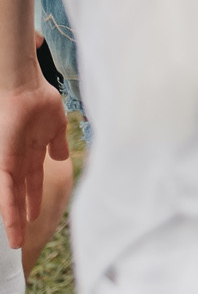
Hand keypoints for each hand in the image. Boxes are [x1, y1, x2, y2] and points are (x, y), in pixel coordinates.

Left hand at [0, 60, 65, 252]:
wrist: (26, 88)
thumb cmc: (40, 102)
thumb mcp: (55, 126)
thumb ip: (57, 143)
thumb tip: (60, 157)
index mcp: (32, 153)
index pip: (32, 183)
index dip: (34, 200)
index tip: (36, 217)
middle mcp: (19, 162)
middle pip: (20, 195)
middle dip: (21, 217)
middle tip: (21, 239)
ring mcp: (10, 163)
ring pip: (10, 198)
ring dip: (13, 220)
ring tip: (16, 239)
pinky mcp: (4, 163)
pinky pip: (6, 190)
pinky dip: (9, 206)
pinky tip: (11, 221)